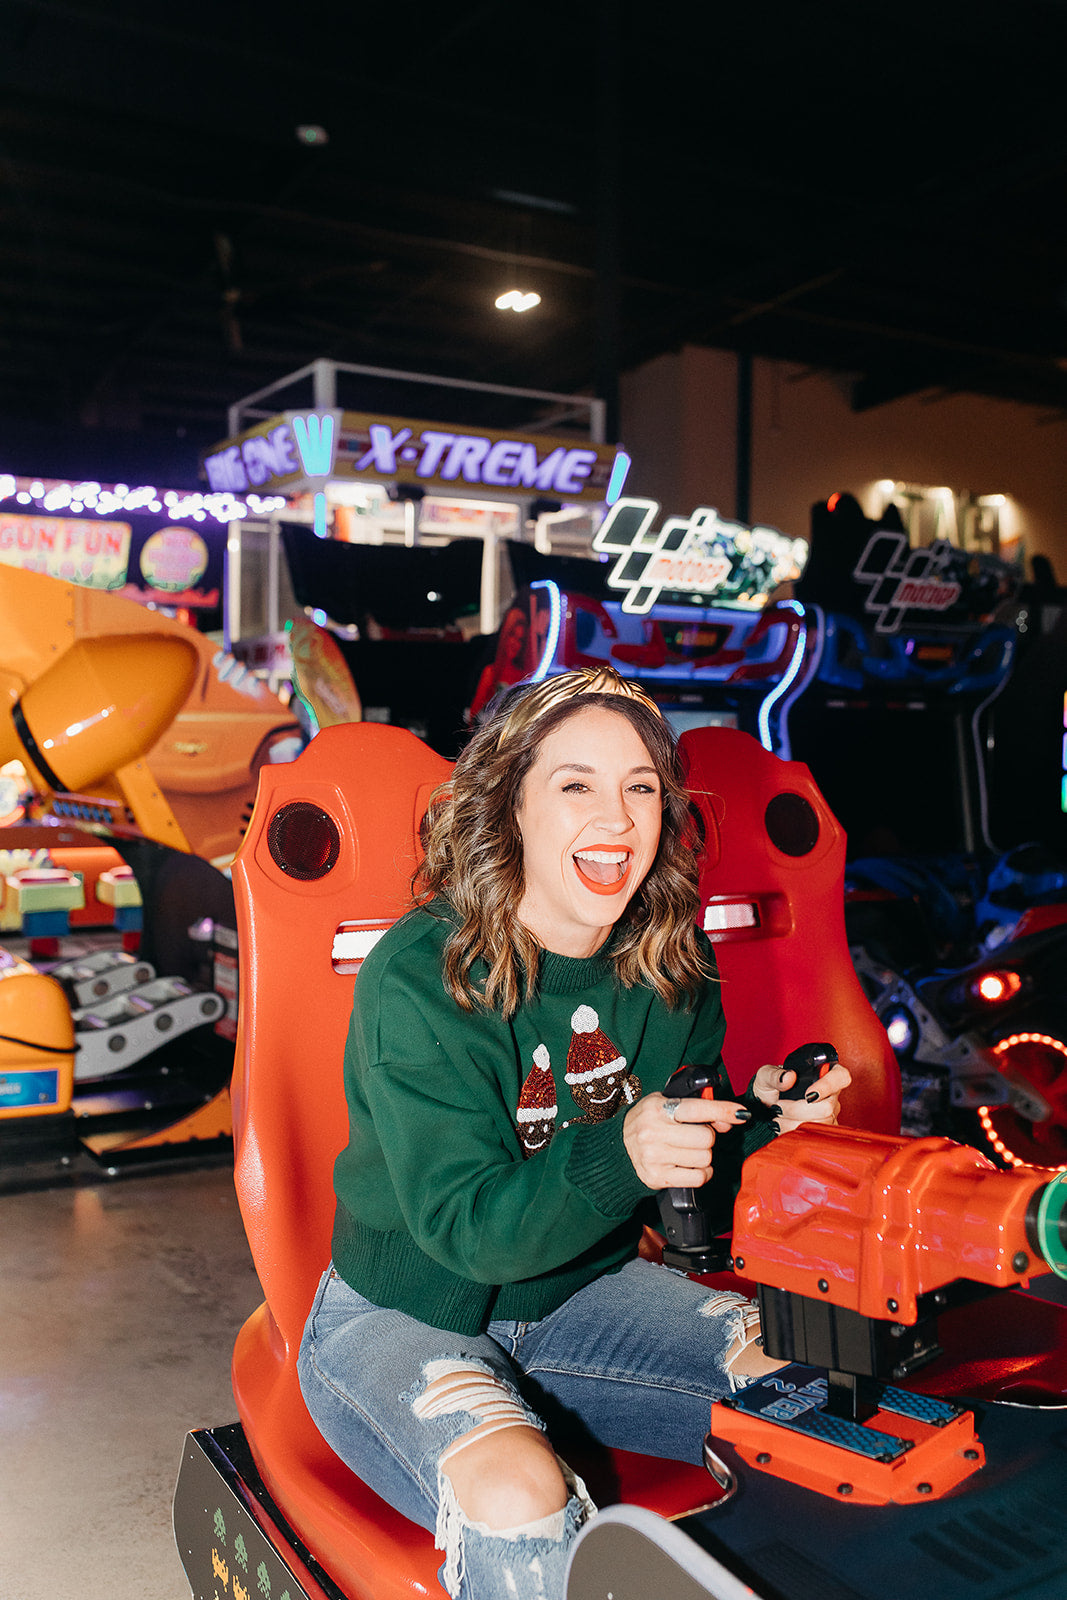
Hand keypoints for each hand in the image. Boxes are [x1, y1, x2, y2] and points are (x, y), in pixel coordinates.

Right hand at [623, 1092, 750, 1189]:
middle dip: (708, 1138)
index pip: (697, 1109)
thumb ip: (698, 1109)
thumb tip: (728, 1121)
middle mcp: (654, 1131)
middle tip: (696, 1137)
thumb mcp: (666, 1104)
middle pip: (705, 1138)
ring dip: (704, 1156)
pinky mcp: (657, 1177)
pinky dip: (701, 1173)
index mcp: (658, 1108)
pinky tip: (690, 1166)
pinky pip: (698, 1178)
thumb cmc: (649, 1122)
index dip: (723, 1110)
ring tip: (690, 1151)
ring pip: (704, 1159)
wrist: (618, 1148)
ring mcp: (654, 1156)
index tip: (741, 1114)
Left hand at [751, 1061, 851, 1131]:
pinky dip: (795, 1133)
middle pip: (828, 1107)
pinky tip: (783, 1126)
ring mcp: (830, 1114)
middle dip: (798, 1110)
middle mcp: (831, 1094)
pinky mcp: (823, 1130)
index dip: (828, 1086)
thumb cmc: (770, 1088)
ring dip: (793, 1122)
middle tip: (779, 1106)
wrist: (765, 1108)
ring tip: (778, 1116)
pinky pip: (815, 1137)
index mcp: (823, 1073)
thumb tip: (788, 1077)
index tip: (808, 1094)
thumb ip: (775, 1075)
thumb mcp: (766, 1076)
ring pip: (821, 1125)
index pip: (840, 1077)